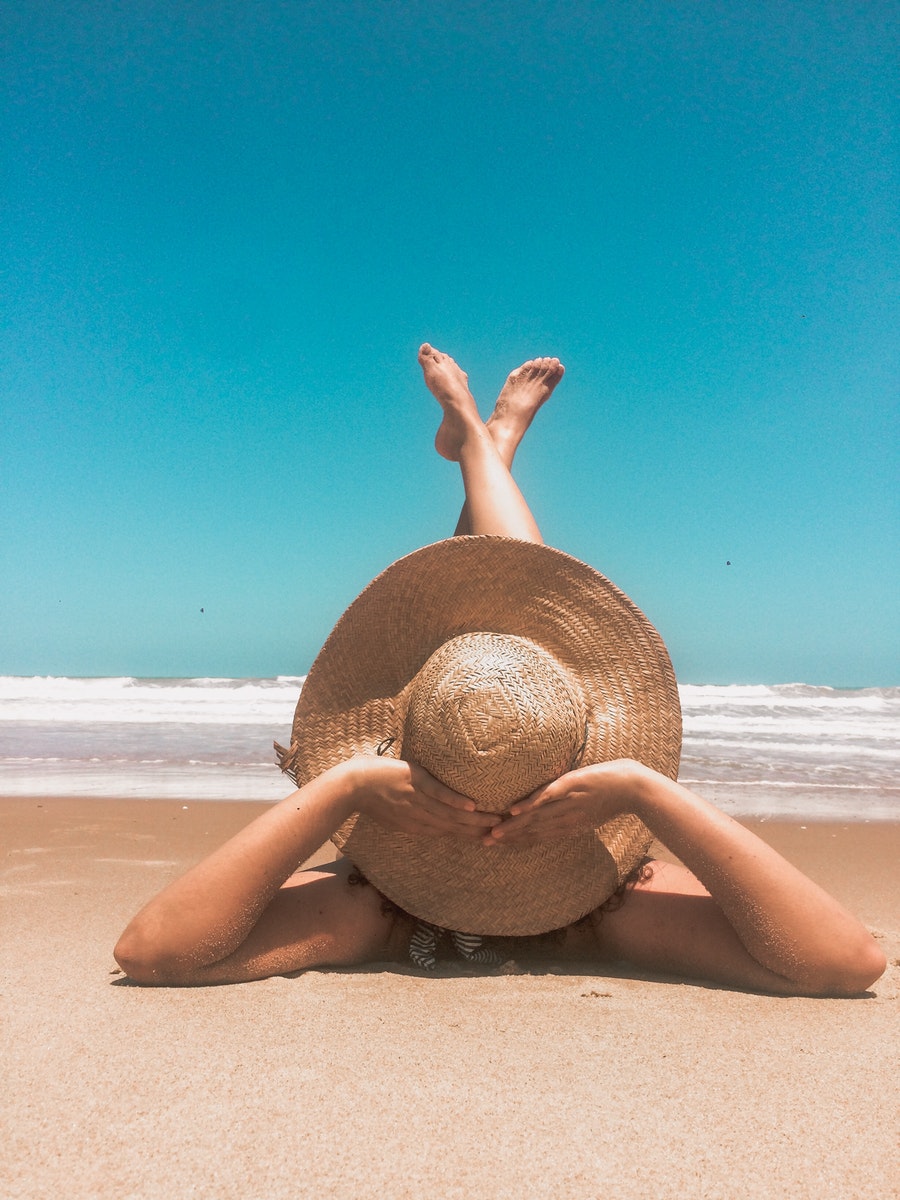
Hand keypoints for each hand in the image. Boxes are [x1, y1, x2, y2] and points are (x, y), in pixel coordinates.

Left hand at [347, 756, 500, 840]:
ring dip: (473, 818)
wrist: (351, 786)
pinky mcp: (414, 781)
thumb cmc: (370, 799)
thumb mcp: (394, 817)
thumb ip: (413, 819)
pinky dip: (452, 799)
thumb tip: (430, 821)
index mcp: (416, 825)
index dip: (469, 835)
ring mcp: (417, 799)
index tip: (490, 838)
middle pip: (453, 825)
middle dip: (478, 830)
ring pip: (449, 812)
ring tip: (495, 820)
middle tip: (503, 833)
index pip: (448, 832)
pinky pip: (436, 792)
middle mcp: (420, 816)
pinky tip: (470, 803)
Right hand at [486, 760, 642, 846]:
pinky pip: (548, 797)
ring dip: (514, 826)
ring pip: (536, 818)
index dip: (518, 841)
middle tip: (485, 843)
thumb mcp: (592, 812)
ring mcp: (568, 803)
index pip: (539, 836)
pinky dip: (531, 805)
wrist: (635, 788)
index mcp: (570, 826)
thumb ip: (573, 814)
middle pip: (533, 830)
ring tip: (494, 832)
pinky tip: (515, 811)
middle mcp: (566, 818)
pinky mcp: (572, 786)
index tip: (498, 845)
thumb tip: (558, 814)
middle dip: (509, 837)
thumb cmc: (615, 796)